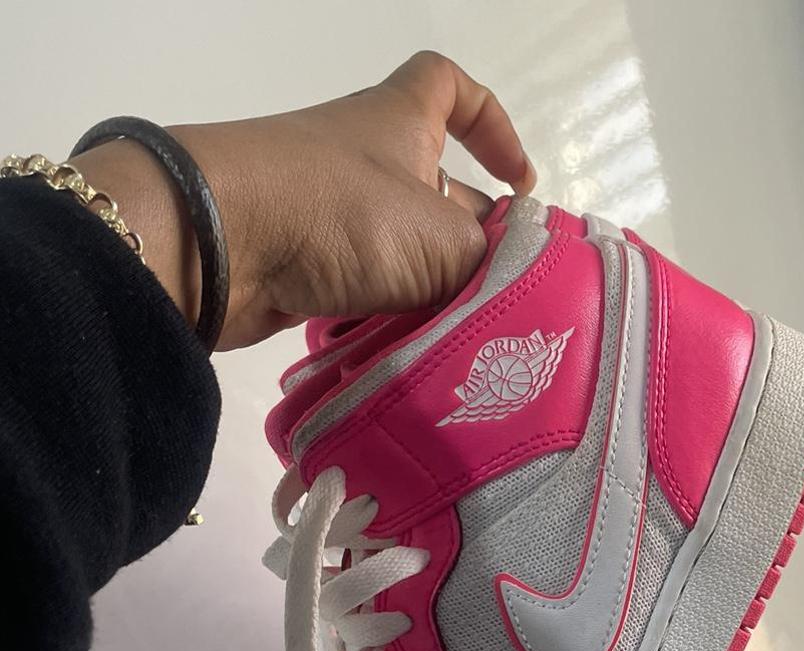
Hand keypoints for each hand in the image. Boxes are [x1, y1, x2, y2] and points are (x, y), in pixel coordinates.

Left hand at [75, 52, 534, 348]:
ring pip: (403, 251)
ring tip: (462, 329)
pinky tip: (414, 346)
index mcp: (400, 123)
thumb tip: (511, 282)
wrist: (220, 245)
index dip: (491, 124)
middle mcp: (366, 160)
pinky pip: (365, 288)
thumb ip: (490, 260)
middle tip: (504, 290)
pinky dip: (389, 315)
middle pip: (439, 191)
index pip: (449, 88)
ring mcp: (332, 212)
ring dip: (432, 289)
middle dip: (474, 239)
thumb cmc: (342, 215)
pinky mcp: (304, 263)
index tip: (518, 181)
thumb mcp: (443, 240)